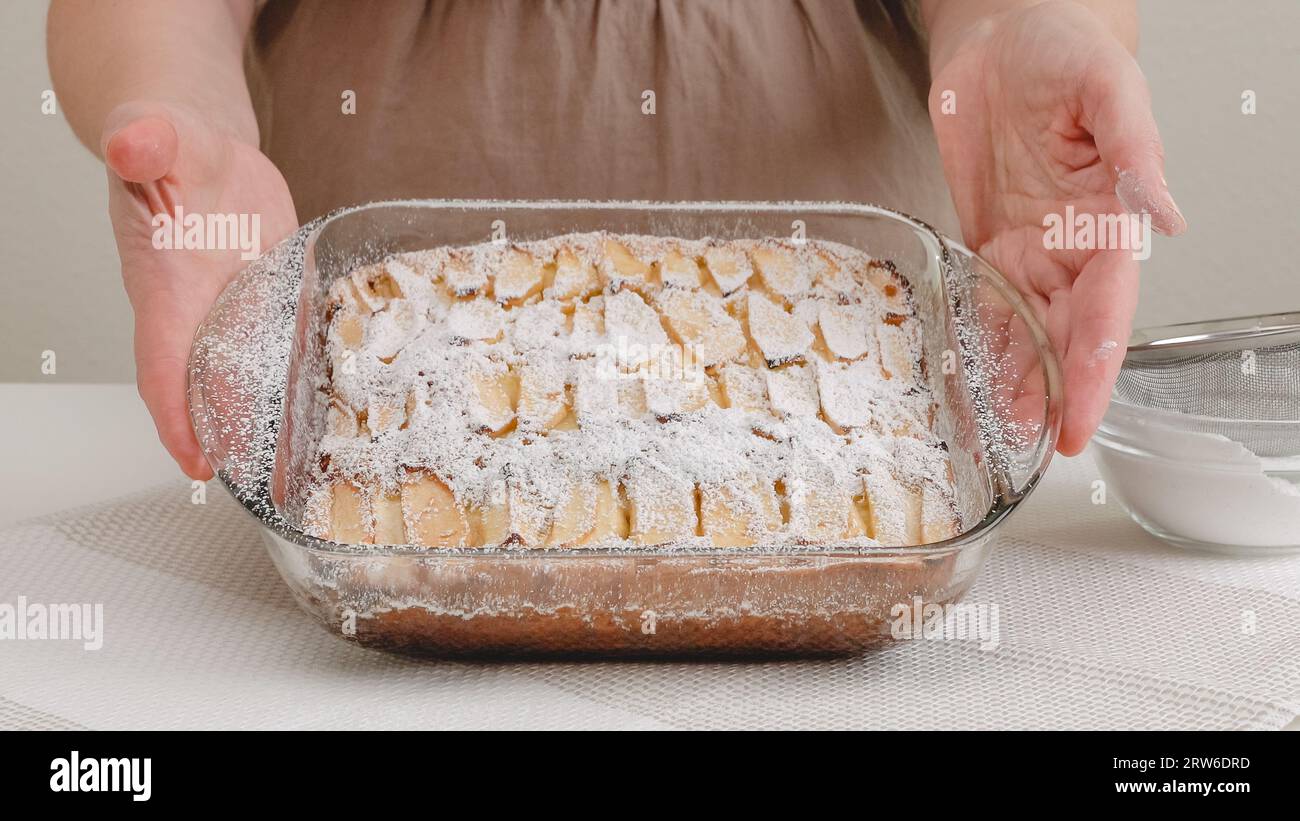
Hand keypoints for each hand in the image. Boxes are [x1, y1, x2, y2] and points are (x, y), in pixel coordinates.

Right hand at [103, 101, 296, 478]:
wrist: (201, 144)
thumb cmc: (167, 147)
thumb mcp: (156, 135)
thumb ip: (146, 140)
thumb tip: (132, 140)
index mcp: (167, 287)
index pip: (163, 364)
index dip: (175, 417)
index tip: (195, 463)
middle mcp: (202, 311)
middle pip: (214, 388)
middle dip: (235, 438)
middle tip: (269, 487)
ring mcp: (241, 309)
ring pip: (258, 374)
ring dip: (277, 418)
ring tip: (308, 469)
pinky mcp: (277, 298)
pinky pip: (294, 342)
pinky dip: (312, 373)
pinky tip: (343, 402)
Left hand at [928, 0, 1184, 454]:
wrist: (1003, 34)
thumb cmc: (1063, 49)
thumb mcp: (1106, 87)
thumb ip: (1135, 149)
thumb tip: (1165, 212)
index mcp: (1109, 216)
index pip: (1106, 307)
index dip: (1093, 366)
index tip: (1081, 419)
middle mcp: (1072, 243)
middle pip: (1066, 333)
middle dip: (1055, 392)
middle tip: (1034, 448)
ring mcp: (1029, 247)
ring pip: (1027, 330)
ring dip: (1017, 381)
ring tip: (1001, 435)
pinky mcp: (987, 241)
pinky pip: (986, 304)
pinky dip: (982, 345)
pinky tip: (975, 382)